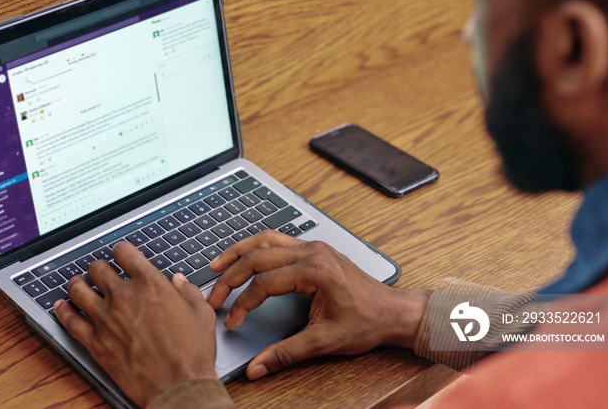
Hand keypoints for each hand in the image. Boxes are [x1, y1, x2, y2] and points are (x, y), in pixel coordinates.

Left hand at [54, 241, 217, 407]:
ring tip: (78, 283)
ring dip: (77, 284)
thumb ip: (188, 292)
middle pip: (98, 268)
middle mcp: (124, 296)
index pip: (123, 251)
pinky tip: (61, 306)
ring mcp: (106, 319)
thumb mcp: (200, 313)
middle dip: (100, 267)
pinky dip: (63, 311)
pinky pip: (70, 321)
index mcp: (150, 284)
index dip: (121, 251)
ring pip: (78, 290)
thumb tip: (179, 281)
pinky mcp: (95, 342)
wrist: (178, 385)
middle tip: (101, 272)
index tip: (121, 255)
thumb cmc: (192, 352)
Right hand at [207, 230, 428, 380]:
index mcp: (314, 271)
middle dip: (231, 275)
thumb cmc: (365, 323)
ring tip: (217, 264)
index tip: (232, 321)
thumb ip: (286, 353)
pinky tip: (246, 256)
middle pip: (258, 256)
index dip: (243, 303)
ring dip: (239, 251)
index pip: (264, 283)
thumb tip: (257, 368)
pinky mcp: (315, 249)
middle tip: (214, 295)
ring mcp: (313, 247)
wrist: (392, 312)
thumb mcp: (324, 342)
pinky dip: (256, 246)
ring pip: (266, 239)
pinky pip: (278, 240)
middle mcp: (311, 252)